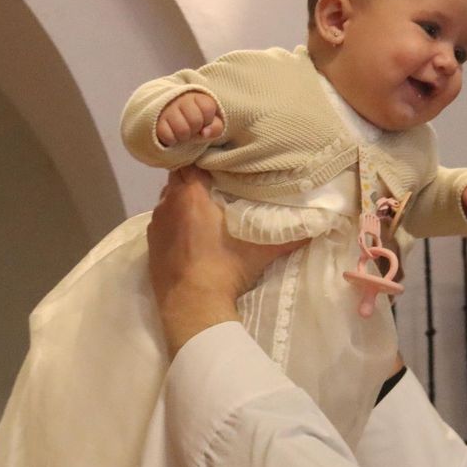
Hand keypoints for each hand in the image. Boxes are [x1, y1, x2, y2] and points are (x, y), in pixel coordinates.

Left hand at [147, 168, 304, 352]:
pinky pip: (162, 219)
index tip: (220, 163)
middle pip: (179, 176)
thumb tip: (316, 227)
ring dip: (182, 199)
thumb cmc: (224, 270)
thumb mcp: (260, 252)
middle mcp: (169, 203)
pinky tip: (188, 231)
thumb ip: (289, 236)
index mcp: (192, 195)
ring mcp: (156, 223)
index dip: (205, 159)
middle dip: (195, 178)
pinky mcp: (150, 242)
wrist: (191, 306)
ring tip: (202, 207)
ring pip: (168, 198)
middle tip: (216, 184)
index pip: (192, 161)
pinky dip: (173, 219)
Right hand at [155, 92, 223, 146]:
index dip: (208, 119)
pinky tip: (172, 134)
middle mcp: (180, 100)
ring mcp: (166, 110)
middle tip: (191, 127)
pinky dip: (172, 140)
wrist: (166, 115)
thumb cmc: (193, 120)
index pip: (208, 108)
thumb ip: (216, 127)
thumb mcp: (209, 123)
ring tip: (182, 131)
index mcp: (197, 96)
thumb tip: (205, 133)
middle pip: (195, 121)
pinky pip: (168, 136)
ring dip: (184, 136)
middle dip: (196, 129)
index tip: (203, 120)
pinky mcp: (156, 122)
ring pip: (182, 130)